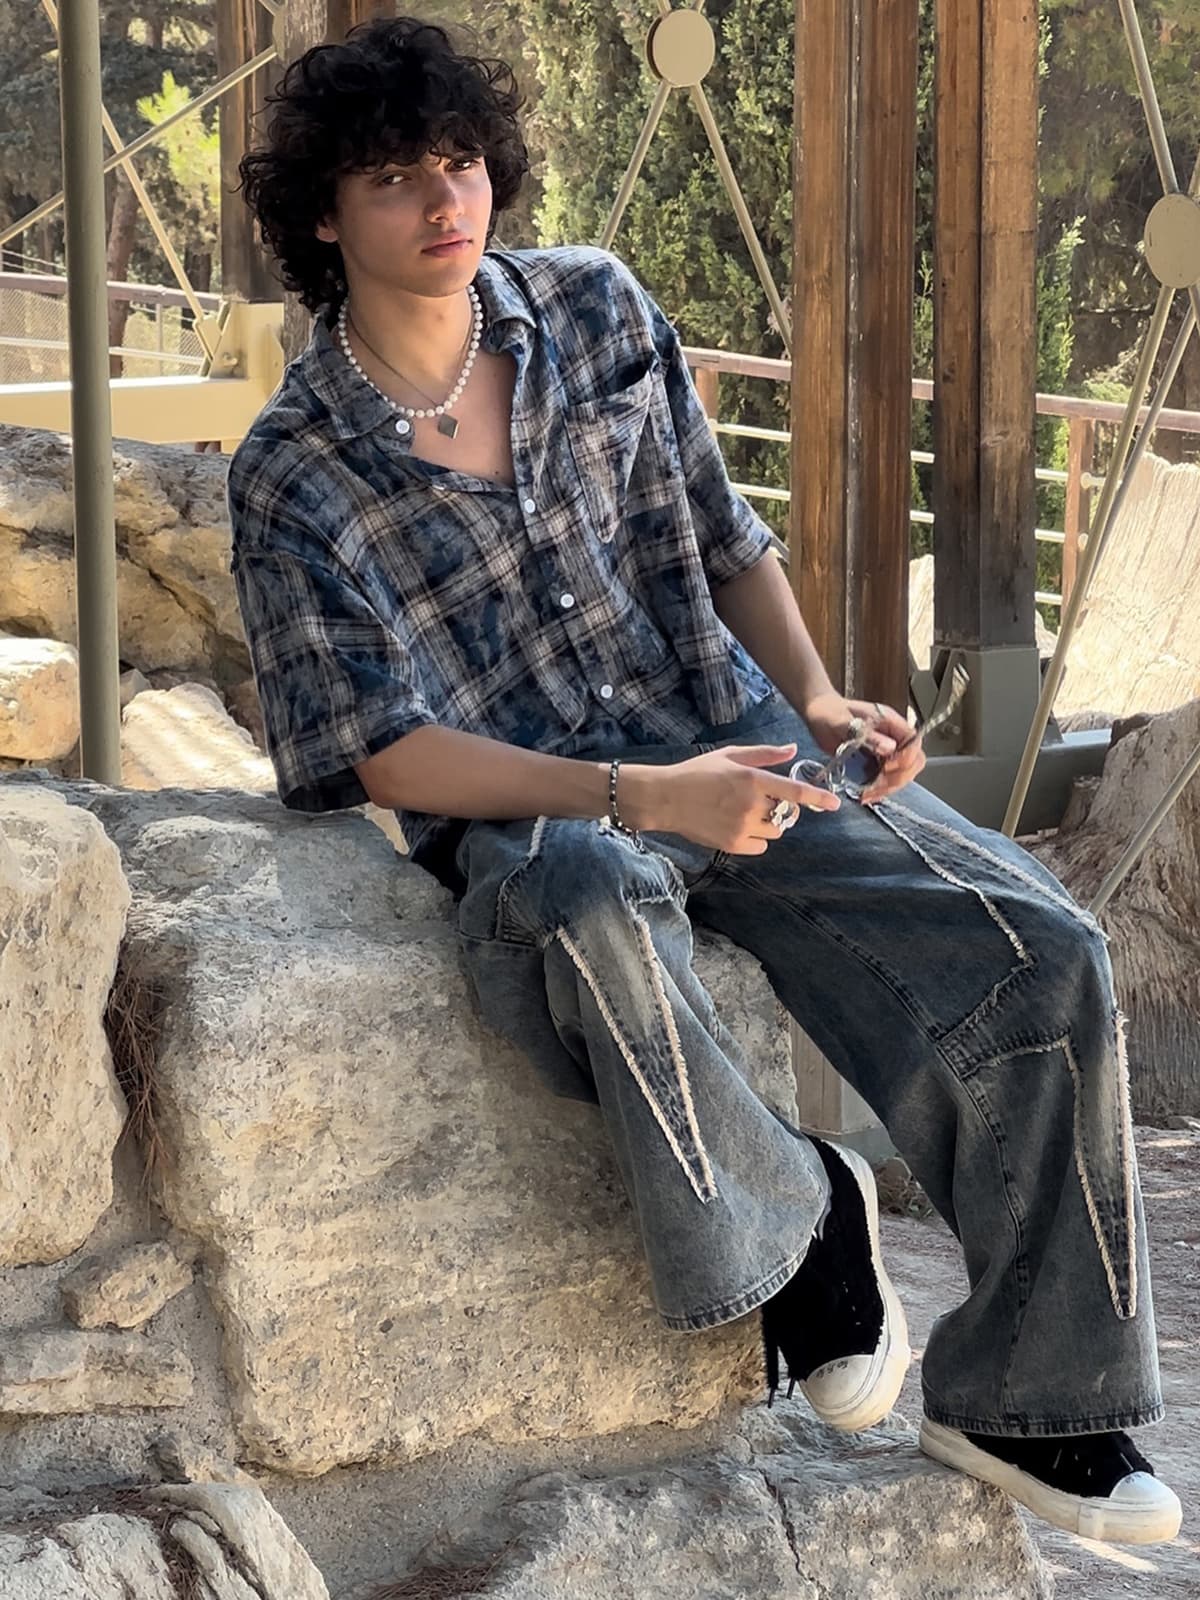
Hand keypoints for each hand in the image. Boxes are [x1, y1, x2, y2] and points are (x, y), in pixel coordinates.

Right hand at [625, 744, 839, 853]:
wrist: (666, 798)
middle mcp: (751, 804)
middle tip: (763, 801)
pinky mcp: (733, 844)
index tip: (835, 804)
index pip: (795, 791)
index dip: (818, 798)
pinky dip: (756, 838)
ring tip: (746, 813)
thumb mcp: (730, 755)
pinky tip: (737, 826)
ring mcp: (742, 826)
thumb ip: (764, 755)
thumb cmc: (697, 772)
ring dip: (770, 824)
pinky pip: (761, 846)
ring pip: (776, 831)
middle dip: (782, 808)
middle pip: (787, 814)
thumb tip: (792, 751)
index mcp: (752, 779)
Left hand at [803, 691, 924, 803]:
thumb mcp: (844, 723)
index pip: (913, 742)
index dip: (905, 758)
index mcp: (890, 722)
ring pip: (902, 773)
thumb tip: (890, 748)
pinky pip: (888, 778)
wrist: (818, 714)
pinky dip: (880, 789)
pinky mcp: (877, 761)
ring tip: (868, 794)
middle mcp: (893, 736)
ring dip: (889, 787)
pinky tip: (867, 795)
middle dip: (898, 778)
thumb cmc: (829, 713)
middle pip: (913, 761)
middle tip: (876, 786)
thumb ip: (867, 735)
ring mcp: (887, 749)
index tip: (886, 767)